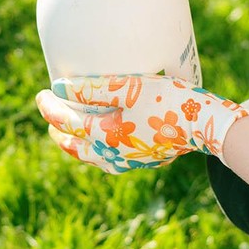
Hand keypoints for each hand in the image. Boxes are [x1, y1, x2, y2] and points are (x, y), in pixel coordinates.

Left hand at [35, 75, 248, 173]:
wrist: (206, 124)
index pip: (66, 122)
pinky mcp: (143, 161)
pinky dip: (95, 149)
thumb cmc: (167, 100)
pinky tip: (101, 141)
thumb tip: (59, 87)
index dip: (50, 107)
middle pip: (74, 146)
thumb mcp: (128, 87)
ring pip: (91, 157)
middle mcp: (113, 155)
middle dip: (58, 129)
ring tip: (68, 131)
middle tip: (50, 113)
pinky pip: (108, 159)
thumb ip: (91, 88)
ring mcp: (128, 162)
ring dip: (75, 143)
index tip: (42, 93)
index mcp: (105, 136)